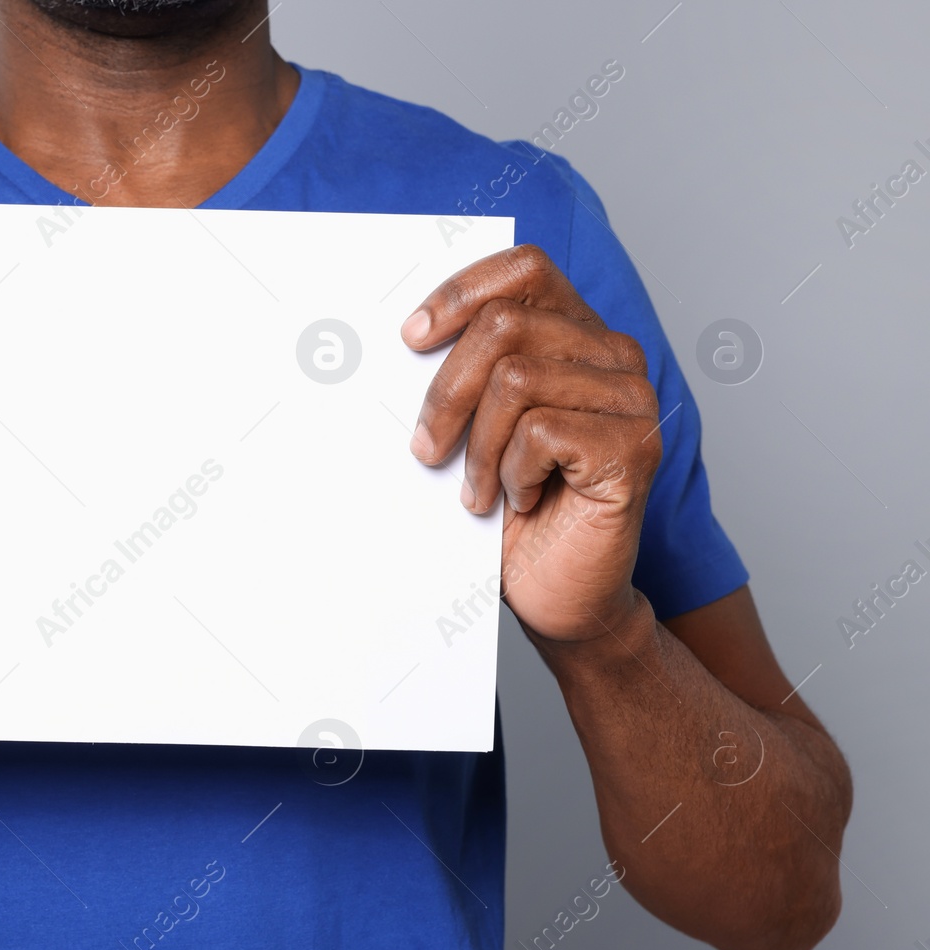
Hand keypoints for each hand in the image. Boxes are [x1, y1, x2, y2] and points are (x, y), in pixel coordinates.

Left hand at [403, 244, 661, 643]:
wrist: (555, 593)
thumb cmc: (512, 509)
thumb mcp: (475, 428)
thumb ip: (465, 374)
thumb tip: (403, 338)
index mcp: (576, 335)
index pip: (524, 269)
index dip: (461, 292)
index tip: (411, 337)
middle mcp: (613, 355)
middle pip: (505, 325)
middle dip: (446, 392)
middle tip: (427, 449)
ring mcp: (631, 399)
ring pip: (515, 380)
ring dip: (477, 447)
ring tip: (478, 490)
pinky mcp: (634, 447)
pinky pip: (539, 432)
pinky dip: (510, 474)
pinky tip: (521, 500)